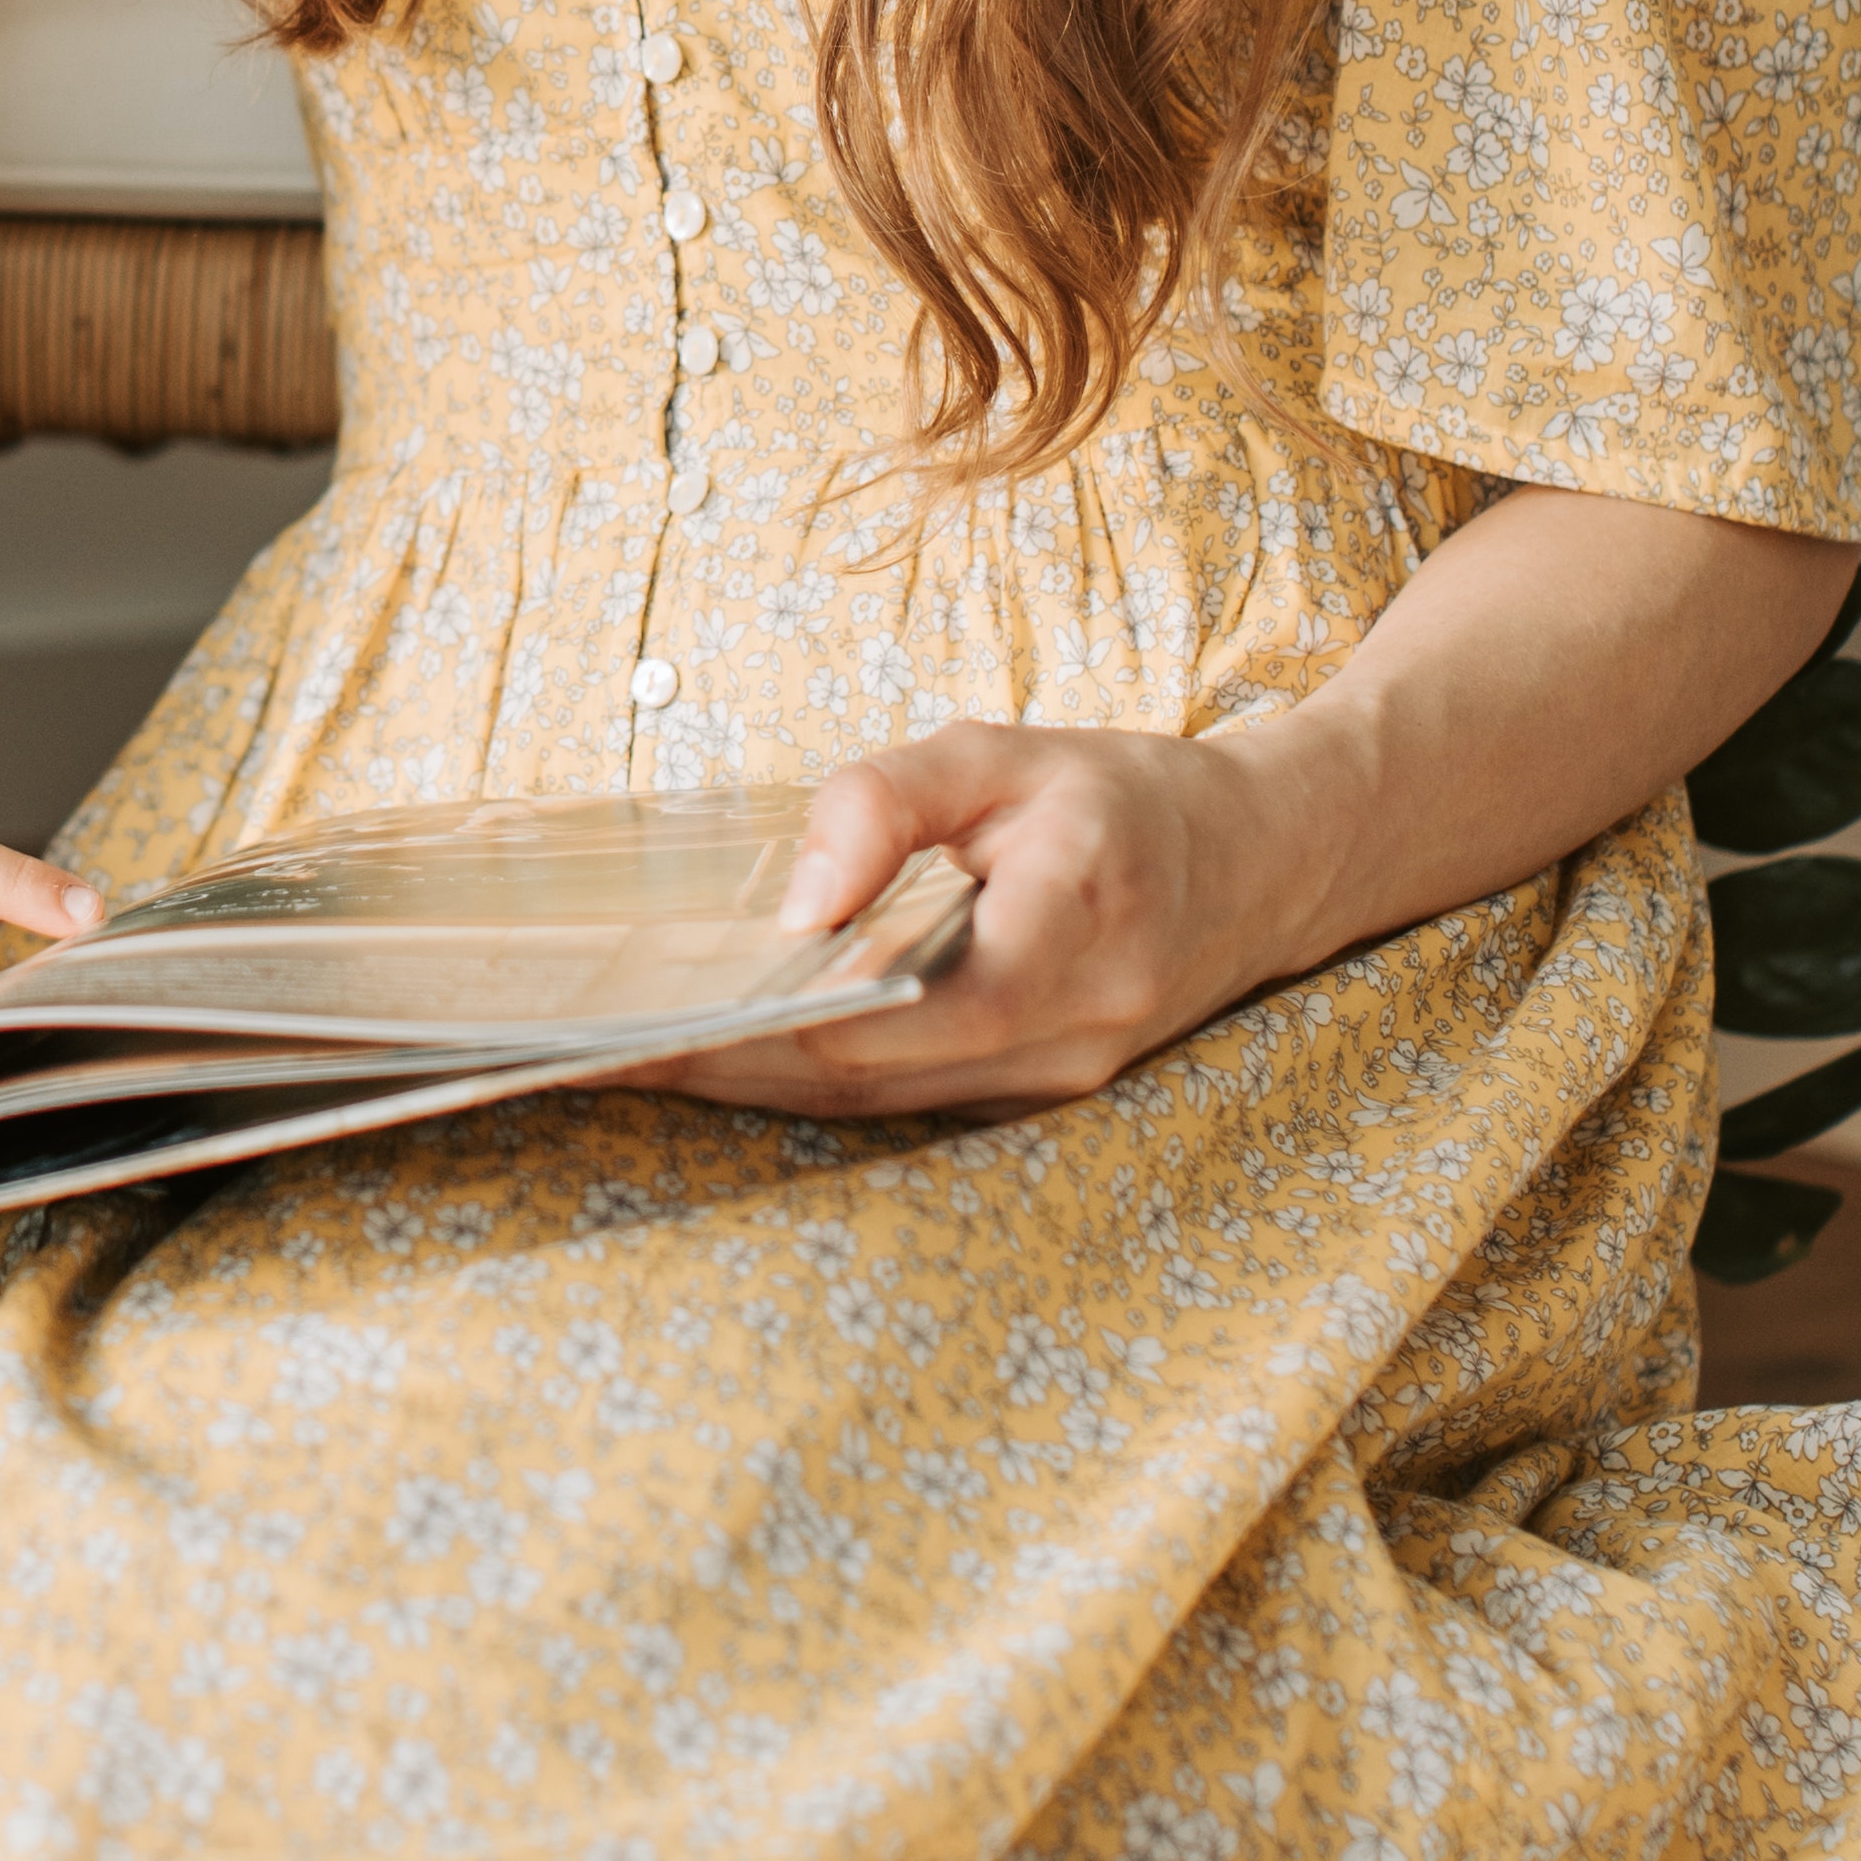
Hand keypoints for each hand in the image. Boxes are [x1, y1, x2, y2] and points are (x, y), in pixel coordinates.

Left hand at [651, 720, 1278, 1121]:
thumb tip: (791, 907)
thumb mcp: (1001, 755)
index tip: (636, 1022)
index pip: (871, 1019)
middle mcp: (1063, 1040)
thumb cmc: (1124, 796)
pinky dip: (820, 1080)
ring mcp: (1057, 1085)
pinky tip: (739, 1051)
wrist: (1267, 863)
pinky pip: (909, 1100)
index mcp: (1057, 941)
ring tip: (636, 1054)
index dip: (745, 1030)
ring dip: (757, 1084)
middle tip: (594, 1049)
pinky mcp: (1042, 1094)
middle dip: (721, 1069)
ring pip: (876, 1105)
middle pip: (856, 1082)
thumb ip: (885, 805)